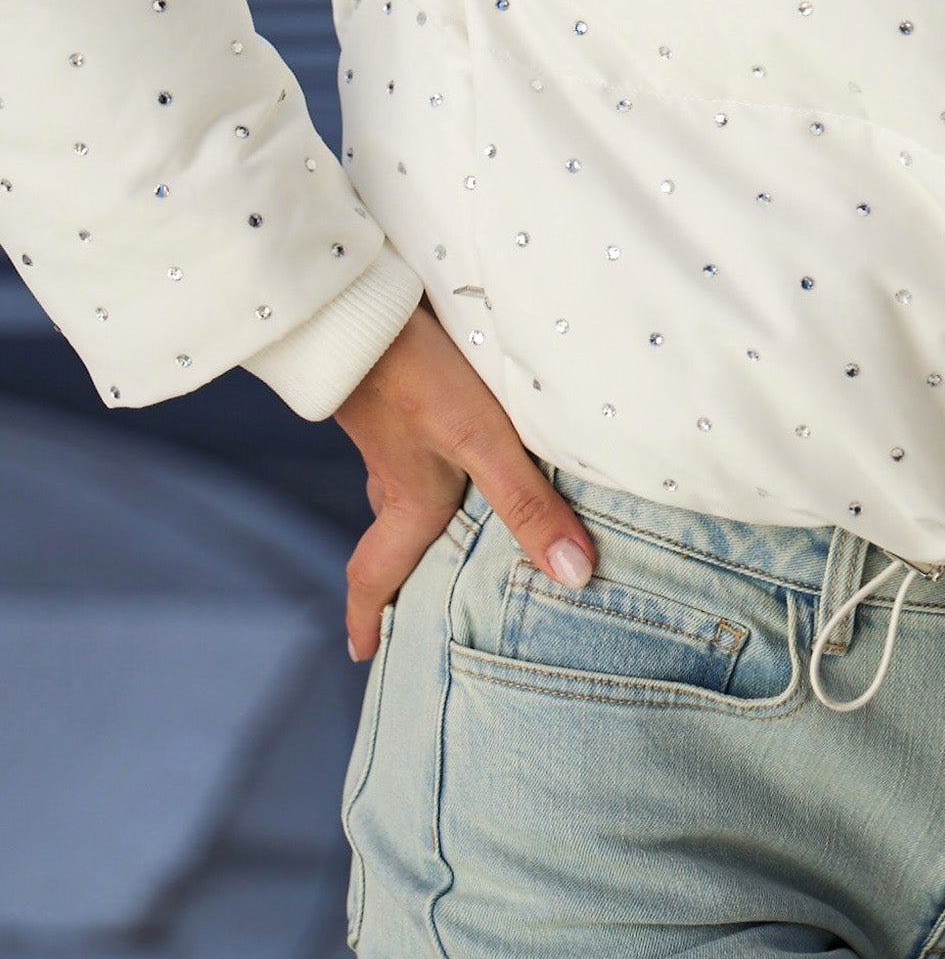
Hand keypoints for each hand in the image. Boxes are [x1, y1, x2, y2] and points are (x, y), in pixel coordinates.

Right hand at [334, 302, 595, 658]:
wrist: (357, 304)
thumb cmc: (416, 376)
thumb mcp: (482, 442)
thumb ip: (527, 505)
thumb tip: (572, 578)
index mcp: (408, 500)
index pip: (377, 573)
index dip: (369, 617)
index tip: (363, 654)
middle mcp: (391, 472)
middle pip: (391, 534)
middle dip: (400, 569)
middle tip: (415, 595)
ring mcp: (387, 430)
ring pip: (399, 485)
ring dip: (417, 510)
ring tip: (451, 520)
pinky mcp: (392, 390)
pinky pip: (408, 443)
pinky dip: (425, 458)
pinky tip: (452, 437)